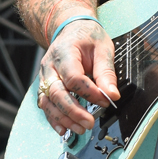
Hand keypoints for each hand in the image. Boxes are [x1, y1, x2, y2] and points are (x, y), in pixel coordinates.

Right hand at [36, 18, 120, 135]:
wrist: (71, 29)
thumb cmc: (87, 37)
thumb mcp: (103, 48)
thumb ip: (106, 72)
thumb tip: (112, 94)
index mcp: (64, 53)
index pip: (74, 78)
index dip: (89, 93)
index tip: (105, 101)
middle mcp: (49, 66)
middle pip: (57, 93)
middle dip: (73, 111)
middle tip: (90, 123)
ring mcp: (44, 77)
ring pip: (48, 102)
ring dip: (63, 118)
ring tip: (81, 129)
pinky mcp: (45, 86)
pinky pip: (45, 105)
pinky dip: (53, 119)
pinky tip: (64, 129)